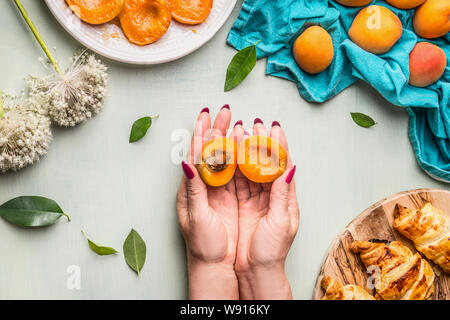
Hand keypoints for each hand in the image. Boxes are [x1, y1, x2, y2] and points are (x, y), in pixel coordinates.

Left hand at [176, 106, 238, 299]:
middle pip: (211, 153)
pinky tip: (247, 146)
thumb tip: (188, 162)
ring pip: (226, 160)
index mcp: (192, 189)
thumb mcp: (196, 217)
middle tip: (224, 111)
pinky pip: (238, 174)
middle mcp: (205, 186)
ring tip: (236, 121)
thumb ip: (194, 189)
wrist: (216, 265)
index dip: (200, 134)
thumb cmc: (202, 245)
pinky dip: (243, 158)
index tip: (205, 116)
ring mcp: (220, 191)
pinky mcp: (234, 198)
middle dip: (217, 130)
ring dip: (230, 140)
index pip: (196, 155)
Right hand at [233, 119, 299, 299]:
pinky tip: (229, 153)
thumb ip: (282, 195)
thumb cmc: (271, 251)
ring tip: (240, 131)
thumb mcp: (281, 222)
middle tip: (255, 124)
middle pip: (265, 163)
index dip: (279, 146)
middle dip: (261, 142)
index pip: (283, 165)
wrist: (254, 271)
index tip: (274, 128)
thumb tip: (289, 169)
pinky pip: (236, 181)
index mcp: (285, 198)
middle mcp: (269, 195)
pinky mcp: (239, 204)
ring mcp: (253, 198)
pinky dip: (232, 166)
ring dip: (245, 150)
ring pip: (249, 169)